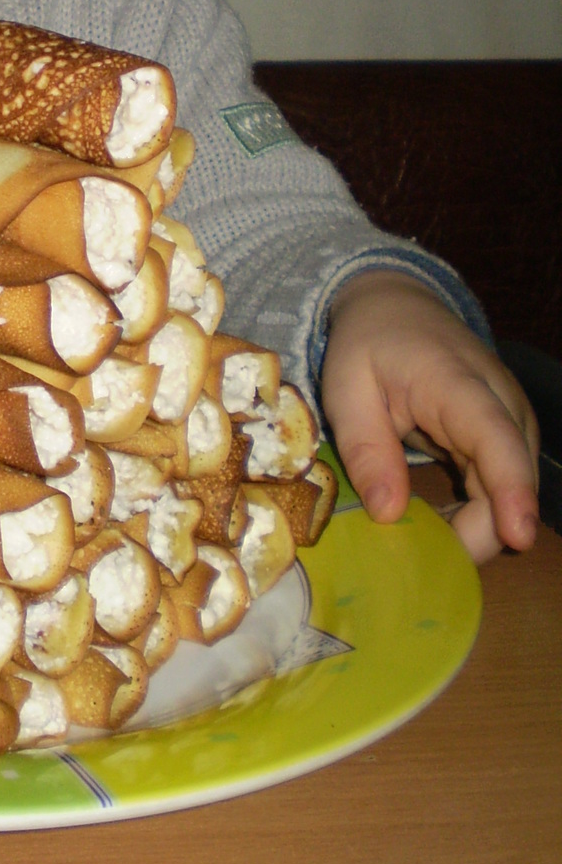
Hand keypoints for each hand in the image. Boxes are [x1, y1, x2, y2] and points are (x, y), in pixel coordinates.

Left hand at [321, 271, 539, 562]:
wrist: (396, 306)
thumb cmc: (368, 345)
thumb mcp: (346, 387)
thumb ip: (365, 447)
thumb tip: (389, 514)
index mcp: (455, 381)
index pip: (494, 436)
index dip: (510, 488)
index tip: (518, 535)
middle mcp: (499, 400)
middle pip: (513, 476)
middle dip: (487, 528)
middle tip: (435, 557)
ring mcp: (510, 418)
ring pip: (514, 489)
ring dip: (481, 524)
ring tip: (431, 541)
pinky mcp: (507, 435)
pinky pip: (504, 486)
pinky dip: (480, 512)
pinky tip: (444, 526)